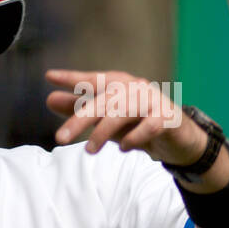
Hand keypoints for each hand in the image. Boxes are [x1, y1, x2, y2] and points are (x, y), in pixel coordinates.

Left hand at [44, 69, 206, 164]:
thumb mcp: (106, 119)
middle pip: (104, 100)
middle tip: (60, 138)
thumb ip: (80, 109)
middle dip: (80, 118)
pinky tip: (124, 148)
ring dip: (103, 132)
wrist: (179, 140)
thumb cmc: (138, 124)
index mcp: (120, 84)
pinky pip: (149, 126)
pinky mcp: (168, 118)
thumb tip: (50, 99)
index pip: (93, 80)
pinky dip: (135, 137)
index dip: (73, 78)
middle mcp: (135, 88)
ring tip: (89, 150)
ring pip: (123, 112)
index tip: (49, 76)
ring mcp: (153, 101)